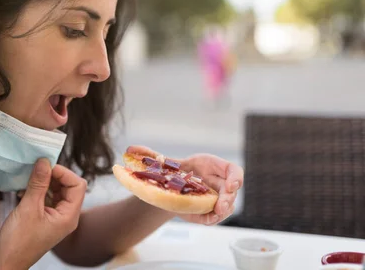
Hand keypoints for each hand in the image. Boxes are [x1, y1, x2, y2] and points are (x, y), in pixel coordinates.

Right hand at [0, 159, 86, 269]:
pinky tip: (24, 190)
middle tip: (37, 170)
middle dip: (54, 176)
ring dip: (45, 183)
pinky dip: (38, 191)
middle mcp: (66, 217)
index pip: (78, 185)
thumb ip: (38, 183)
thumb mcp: (28, 207)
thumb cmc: (18, 241)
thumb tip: (45, 161)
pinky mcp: (45, 219)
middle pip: (69, 187)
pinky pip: (47, 198)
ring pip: (57, 192)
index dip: (64, 173)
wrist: (6, 262)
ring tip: (29, 180)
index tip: (46, 167)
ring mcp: (56, 218)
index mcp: (68, 216)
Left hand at [126, 146, 243, 225]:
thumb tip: (131, 148)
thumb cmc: (175, 171)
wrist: (171, 187)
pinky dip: (211, 218)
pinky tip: (205, 219)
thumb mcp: (167, 163)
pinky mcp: (209, 211)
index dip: (236, 177)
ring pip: (226, 206)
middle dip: (228, 198)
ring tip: (213, 214)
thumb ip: (153, 155)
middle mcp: (218, 182)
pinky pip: (215, 217)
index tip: (232, 184)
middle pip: (232, 191)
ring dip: (222, 211)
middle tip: (220, 206)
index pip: (233, 170)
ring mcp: (216, 198)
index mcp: (212, 166)